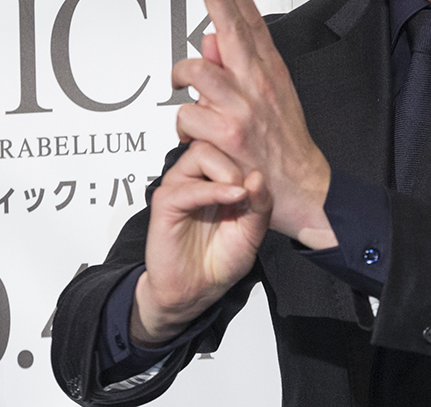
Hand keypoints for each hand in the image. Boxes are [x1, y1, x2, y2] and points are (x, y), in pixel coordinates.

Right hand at [131, 140, 270, 346]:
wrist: (197, 291)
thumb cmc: (220, 260)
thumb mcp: (253, 231)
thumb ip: (259, 203)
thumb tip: (258, 175)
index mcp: (215, 177)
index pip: (228, 142)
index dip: (248, 152)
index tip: (265, 172)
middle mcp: (196, 177)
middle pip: (213, 139)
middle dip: (238, 157)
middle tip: (251, 186)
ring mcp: (179, 187)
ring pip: (200, 153)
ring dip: (227, 171)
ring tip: (241, 196)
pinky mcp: (165, 203)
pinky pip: (188, 187)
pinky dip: (213, 190)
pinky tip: (234, 198)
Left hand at [172, 0, 336, 249]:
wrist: (304, 190)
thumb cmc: (283, 146)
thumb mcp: (270, 100)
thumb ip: (239, 69)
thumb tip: (210, 38)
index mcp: (270, 73)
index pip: (251, 23)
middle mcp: (259, 84)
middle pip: (232, 29)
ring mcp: (244, 108)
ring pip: (197, 72)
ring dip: (182, 79)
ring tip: (181, 89)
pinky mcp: (230, 134)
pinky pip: (188, 115)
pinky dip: (184, 125)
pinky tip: (192, 135)